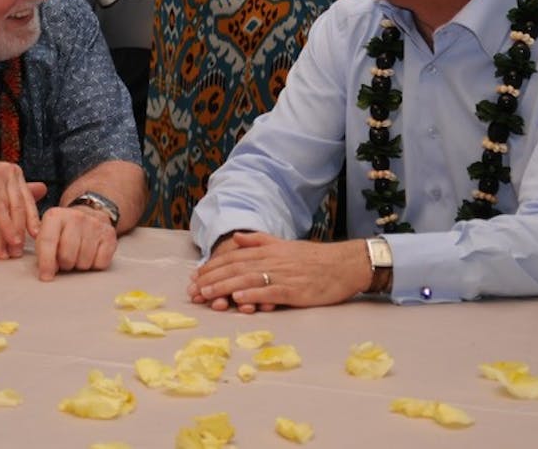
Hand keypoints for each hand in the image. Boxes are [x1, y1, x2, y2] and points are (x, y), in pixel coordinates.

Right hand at [0, 154, 45, 259]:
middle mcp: (8, 172)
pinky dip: (4, 228)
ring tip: (11, 252)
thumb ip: (15, 190)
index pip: (27, 200)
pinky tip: (6, 241)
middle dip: (22, 232)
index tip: (37, 238)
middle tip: (20, 252)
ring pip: (11, 211)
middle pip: (20, 207)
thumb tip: (43, 189)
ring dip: (12, 235)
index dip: (32, 220)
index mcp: (12, 172)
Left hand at [33, 205, 118, 280]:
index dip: (46, 263)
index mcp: (55, 215)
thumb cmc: (65, 230)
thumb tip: (43, 266)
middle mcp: (76, 217)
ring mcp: (94, 225)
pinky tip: (91, 254)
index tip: (46, 277)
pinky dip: (95, 265)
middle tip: (66, 260)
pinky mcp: (110, 234)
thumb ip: (41, 246)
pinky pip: (100, 263)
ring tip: (78, 255)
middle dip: (65, 264)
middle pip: (67, 256)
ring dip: (80, 265)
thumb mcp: (46, 231)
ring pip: (84, 262)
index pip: (48, 241)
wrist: (90, 214)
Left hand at [187, 232, 370, 312]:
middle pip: (236, 269)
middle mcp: (272, 261)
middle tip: (193, 290)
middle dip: (211, 279)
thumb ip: (259, 241)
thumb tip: (236, 239)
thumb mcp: (285, 245)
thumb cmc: (315, 258)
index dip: (213, 266)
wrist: (344, 264)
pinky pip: (270, 292)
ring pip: (248, 280)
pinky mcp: (295, 290)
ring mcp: (283, 275)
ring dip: (225, 287)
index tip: (195, 276)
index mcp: (268, 251)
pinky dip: (253, 294)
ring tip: (206, 295)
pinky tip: (238, 298)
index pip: (234, 257)